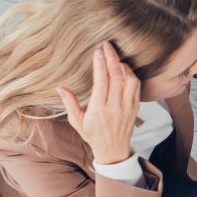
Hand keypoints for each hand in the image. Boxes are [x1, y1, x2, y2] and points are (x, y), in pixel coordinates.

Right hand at [57, 42, 140, 165]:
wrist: (113, 150)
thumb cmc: (93, 135)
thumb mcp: (77, 121)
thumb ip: (69, 103)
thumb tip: (59, 87)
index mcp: (99, 109)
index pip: (101, 81)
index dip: (100, 64)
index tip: (98, 51)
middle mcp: (115, 106)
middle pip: (116, 76)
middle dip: (112, 57)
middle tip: (108, 45)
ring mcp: (127, 107)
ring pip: (130, 80)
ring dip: (124, 66)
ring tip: (116, 59)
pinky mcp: (135, 107)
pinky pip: (137, 87)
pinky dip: (132, 75)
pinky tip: (124, 70)